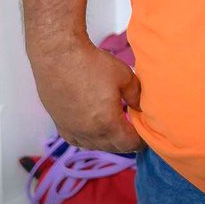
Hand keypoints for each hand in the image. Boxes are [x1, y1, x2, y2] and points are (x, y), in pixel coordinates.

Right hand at [29, 37, 143, 152]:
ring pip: (94, 145)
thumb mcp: (124, 76)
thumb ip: (136, 96)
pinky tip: (93, 129)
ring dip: (107, 141)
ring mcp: (72, 130)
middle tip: (133, 131)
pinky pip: (77, 140)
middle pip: (112, 147)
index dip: (139, 141)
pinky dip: (88, 138)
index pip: (128, 144)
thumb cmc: (92, 64)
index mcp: (107, 124)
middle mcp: (88, 133)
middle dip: (125, 142)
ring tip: (115, 129)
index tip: (145, 136)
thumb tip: (141, 108)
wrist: (59, 56)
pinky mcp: (59, 124)